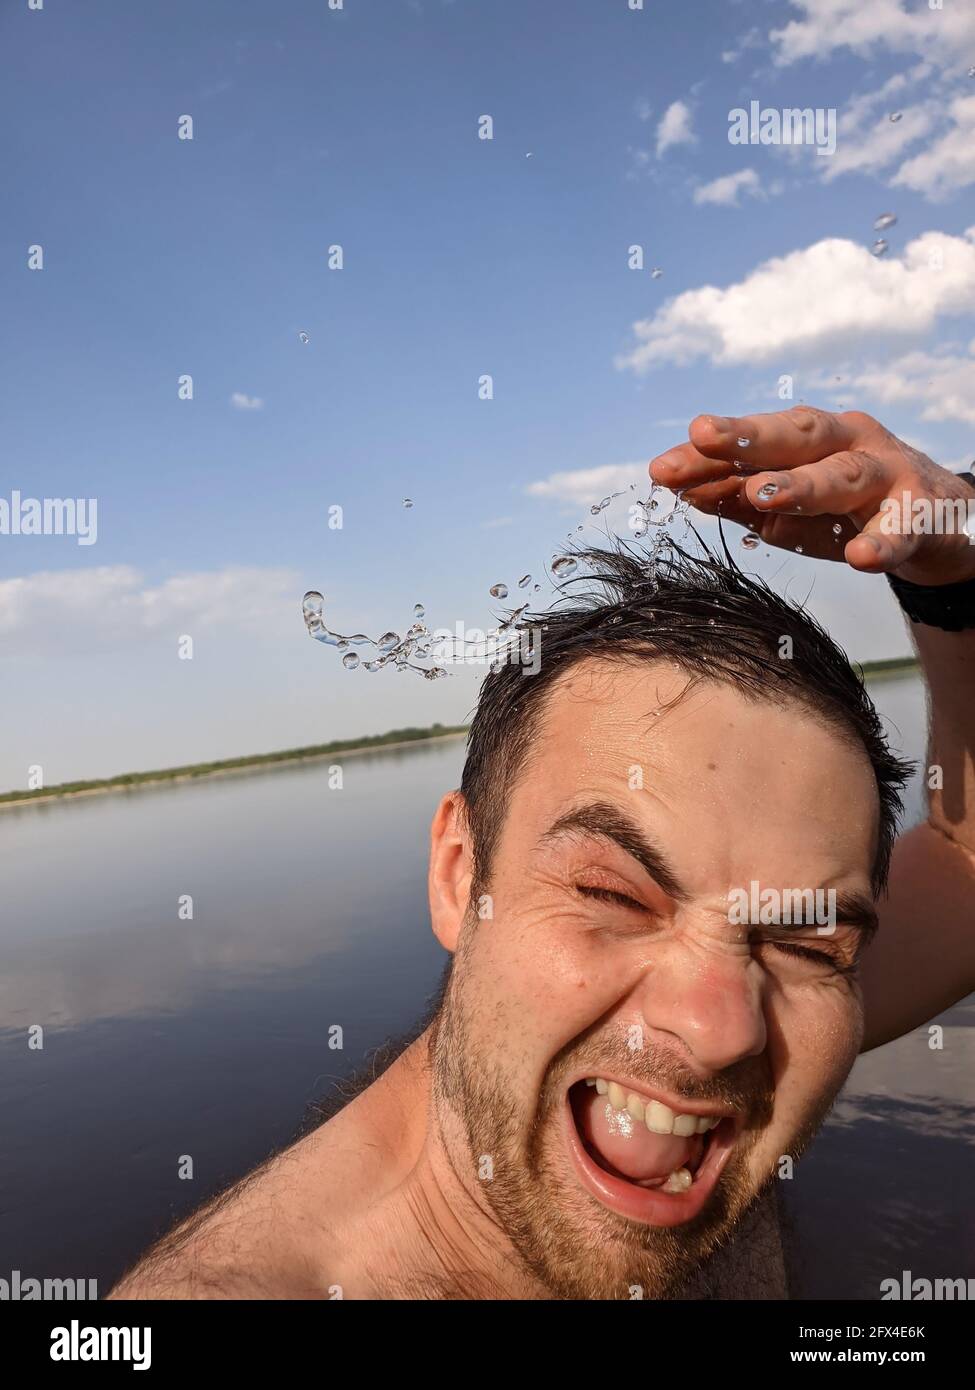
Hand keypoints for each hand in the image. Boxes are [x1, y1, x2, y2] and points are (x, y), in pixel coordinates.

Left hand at [649, 406, 974, 586]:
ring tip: (762, 495)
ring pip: (844, 475)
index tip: (662, 468)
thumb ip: (740, 498)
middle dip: (748, 437)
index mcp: (813, 439)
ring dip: (802, 483)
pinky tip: (861, 557)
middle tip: (704, 438)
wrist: (939, 521)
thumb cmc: (851, 508)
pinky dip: (882, 543)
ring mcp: (888, 475)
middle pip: (797, 435)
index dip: (708, 454)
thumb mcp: (792, 504)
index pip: (754, 442)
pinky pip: (900, 530)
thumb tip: (683, 491)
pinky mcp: (921, 513)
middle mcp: (850, 444)